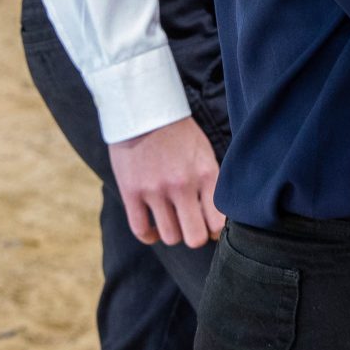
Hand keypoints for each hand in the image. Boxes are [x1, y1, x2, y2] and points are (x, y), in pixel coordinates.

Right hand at [108, 114, 223, 247]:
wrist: (144, 111)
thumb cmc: (179, 133)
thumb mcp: (204, 153)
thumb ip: (211, 183)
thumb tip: (217, 218)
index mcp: (206, 174)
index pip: (217, 223)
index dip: (214, 231)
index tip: (209, 227)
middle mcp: (182, 185)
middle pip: (194, 238)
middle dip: (195, 237)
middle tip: (191, 228)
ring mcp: (155, 191)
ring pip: (170, 237)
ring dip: (172, 234)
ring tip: (172, 222)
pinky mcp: (132, 192)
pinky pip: (141, 230)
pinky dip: (150, 236)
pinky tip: (155, 228)